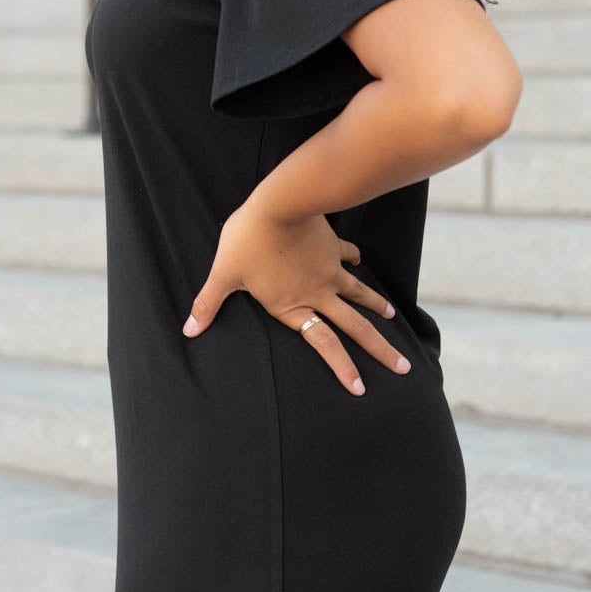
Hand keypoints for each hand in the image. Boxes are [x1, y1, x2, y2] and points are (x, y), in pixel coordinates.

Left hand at [182, 200, 411, 395]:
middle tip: (402, 367)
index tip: (359, 388)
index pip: (323, 345)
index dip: (342, 368)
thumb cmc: (248, 240)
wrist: (280, 203)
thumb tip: (189, 330)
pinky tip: (360, 262)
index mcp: (293, 306)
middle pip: (354, 328)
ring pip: (359, 295)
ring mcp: (329, 271)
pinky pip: (348, 257)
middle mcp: (318, 293)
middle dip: (379, 350)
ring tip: (392, 318)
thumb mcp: (224, 274)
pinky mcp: (332, 247)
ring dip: (376, 308)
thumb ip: (208, 303)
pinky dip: (356, 261)